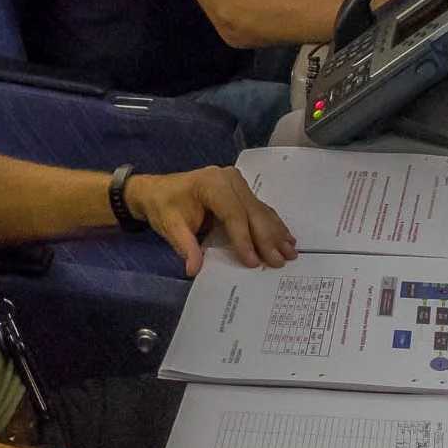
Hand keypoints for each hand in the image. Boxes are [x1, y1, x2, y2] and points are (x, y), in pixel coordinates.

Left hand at [122, 167, 298, 276]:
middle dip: (267, 238)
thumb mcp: (170, 226)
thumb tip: (194, 268)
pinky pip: (260, 208)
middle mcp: (229, 179)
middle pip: (252, 211)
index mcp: (211, 183)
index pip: (233, 213)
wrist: (158, 190)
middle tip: (280, 261)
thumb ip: (185, 246)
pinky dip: (273, 225)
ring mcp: (237, 183)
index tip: (253, 261)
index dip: (244, 239)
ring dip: (275, 233)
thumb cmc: (165, 205)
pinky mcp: (241, 191)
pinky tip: (285, 238)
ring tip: (289, 253)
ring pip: (260, 210)